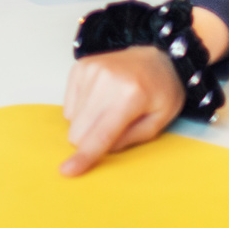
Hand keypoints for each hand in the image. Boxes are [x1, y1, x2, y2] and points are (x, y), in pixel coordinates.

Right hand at [60, 45, 183, 175]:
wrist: (157, 56)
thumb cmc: (162, 92)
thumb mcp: (158, 122)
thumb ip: (130, 139)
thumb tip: (101, 150)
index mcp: (129, 96)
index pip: (101, 134)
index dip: (84, 156)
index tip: (66, 171)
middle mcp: (105, 80)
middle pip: (79, 130)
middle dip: (89, 140)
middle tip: (113, 129)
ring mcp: (89, 71)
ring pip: (72, 119)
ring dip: (87, 123)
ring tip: (110, 109)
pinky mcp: (79, 67)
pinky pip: (68, 104)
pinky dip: (82, 109)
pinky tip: (100, 98)